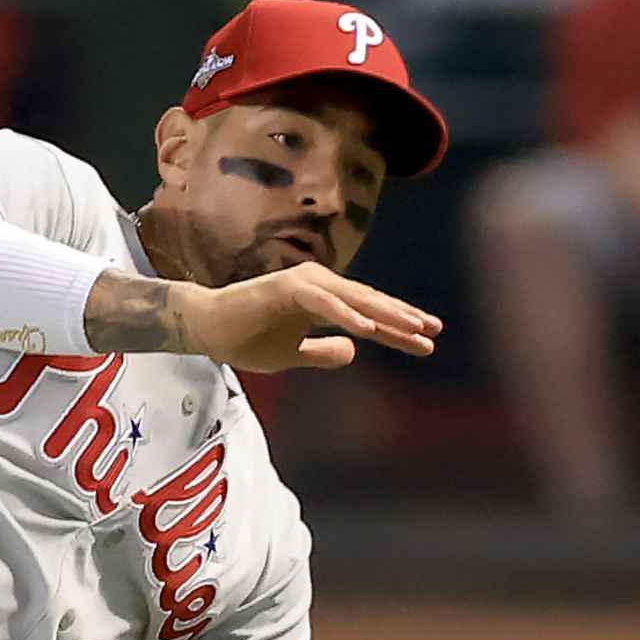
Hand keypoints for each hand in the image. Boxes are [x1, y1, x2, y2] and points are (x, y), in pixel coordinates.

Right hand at [182, 263, 440, 372]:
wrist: (205, 329)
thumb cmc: (244, 339)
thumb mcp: (292, 356)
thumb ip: (322, 352)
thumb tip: (354, 352)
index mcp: (322, 301)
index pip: (369, 314)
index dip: (398, 329)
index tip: (428, 341)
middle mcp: (318, 286)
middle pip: (370, 303)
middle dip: (403, 317)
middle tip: (434, 330)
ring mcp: (303, 284)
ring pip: (354, 299)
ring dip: (384, 314)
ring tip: (414, 327)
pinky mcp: (286, 289)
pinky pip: (324, 304)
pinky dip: (346, 314)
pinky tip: (368, 330)